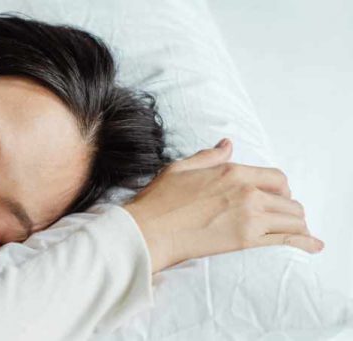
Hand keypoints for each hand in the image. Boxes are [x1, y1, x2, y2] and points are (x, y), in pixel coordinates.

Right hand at [124, 138, 322, 272]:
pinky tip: (314, 246)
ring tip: (297, 232)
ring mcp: (249, 216)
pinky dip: (304, 242)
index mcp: (232, 172)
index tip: (277, 198)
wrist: (149, 231)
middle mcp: (247, 191)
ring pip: (293, 219)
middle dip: (289, 209)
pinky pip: (286, 239)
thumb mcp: (181, 168)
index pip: (276, 178)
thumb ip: (209, 157)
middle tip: (282, 218)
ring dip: (296, 225)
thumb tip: (227, 145)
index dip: (281, 189)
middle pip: (288, 199)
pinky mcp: (246, 239)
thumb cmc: (159, 201)